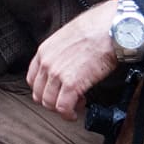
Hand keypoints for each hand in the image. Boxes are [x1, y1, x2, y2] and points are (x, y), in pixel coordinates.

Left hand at [27, 2, 117, 120]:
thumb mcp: (68, 37)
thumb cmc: (96, 29)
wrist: (110, 29)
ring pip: (49, 103)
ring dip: (62, 109)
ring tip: (76, 104)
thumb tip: (66, 64)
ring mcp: (57, 74)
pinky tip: (75, 112)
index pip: (33, 80)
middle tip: (67, 100)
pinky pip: (63, 108)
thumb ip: (60, 52)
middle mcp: (47, 63)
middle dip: (52, 101)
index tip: (55, 92)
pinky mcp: (72, 84)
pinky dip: (68, 114)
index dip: (44, 90)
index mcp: (44, 51)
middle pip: (39, 94)